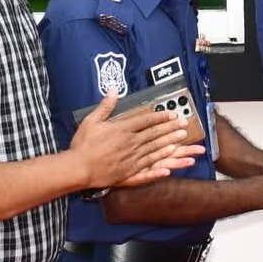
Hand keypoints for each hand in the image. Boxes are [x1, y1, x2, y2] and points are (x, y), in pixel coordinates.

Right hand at [69, 94, 203, 187]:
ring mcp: (132, 158)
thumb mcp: (91, 121)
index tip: (172, 114)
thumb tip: (114, 89)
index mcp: (122, 129)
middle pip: (155, 134)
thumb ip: (105, 106)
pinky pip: (149, 167)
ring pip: (156, 149)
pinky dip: (160, 166)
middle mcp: (131, 143)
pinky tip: (171, 166)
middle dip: (171, 128)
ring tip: (183, 138)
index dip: (160, 117)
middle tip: (184, 124)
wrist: (78, 168)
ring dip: (170, 143)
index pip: (145, 120)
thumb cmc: (83, 144)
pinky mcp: (130, 171)